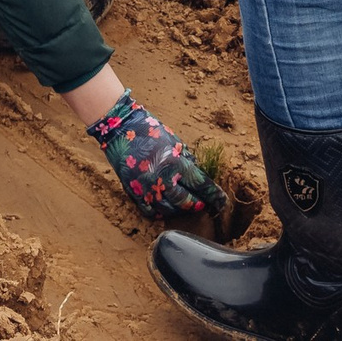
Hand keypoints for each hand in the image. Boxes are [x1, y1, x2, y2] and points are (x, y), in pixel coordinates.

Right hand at [87, 91, 220, 219]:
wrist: (119, 128)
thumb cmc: (148, 130)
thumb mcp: (174, 141)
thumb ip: (186, 159)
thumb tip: (196, 173)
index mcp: (174, 162)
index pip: (200, 184)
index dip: (214, 195)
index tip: (222, 201)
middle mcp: (161, 179)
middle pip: (185, 202)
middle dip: (197, 204)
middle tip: (203, 204)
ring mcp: (145, 188)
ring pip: (168, 210)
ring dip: (180, 210)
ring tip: (185, 205)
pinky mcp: (133, 192)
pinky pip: (149, 211)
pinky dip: (160, 213)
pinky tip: (166, 208)